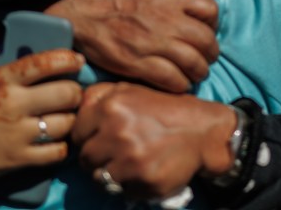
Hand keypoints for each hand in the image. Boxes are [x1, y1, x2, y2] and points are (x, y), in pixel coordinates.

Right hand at [0, 49, 84, 187]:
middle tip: (72, 92)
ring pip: (66, 122)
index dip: (67, 59)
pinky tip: (57, 141)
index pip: (44, 62)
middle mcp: (14, 105)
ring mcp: (19, 133)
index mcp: (1, 80)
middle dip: (74, 91)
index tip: (77, 60)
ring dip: (69, 119)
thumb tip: (14, 52)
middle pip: (66, 93)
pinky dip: (62, 147)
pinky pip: (57, 151)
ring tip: (64, 116)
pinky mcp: (20, 158)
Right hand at [44, 0, 218, 92]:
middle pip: (206, 41)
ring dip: (199, 72)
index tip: (206, 32)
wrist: (78, 14)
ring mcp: (154, 42)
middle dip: (210, 53)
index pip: (210, 11)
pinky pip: (173, 80)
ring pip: (194, 63)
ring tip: (195, 74)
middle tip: (205, 59)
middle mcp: (167, 17)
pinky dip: (181, 85)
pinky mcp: (139, 64)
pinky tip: (178, 83)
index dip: (212, 24)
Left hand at [73, 82, 235, 199]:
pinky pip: (121, 191)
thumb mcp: (132, 90)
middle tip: (113, 155)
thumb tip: (76, 104)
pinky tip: (142, 172)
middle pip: (85, 158)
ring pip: (99, 178)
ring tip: (127, 165)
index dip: (86, 138)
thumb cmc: (165, 109)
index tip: (99, 140)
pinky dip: (129, 185)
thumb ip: (101, 95)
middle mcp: (117, 132)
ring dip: (110, 174)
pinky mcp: (144, 181)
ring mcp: (130, 159)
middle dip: (97, 159)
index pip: (77, 133)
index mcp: (111, 107)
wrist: (203, 131)